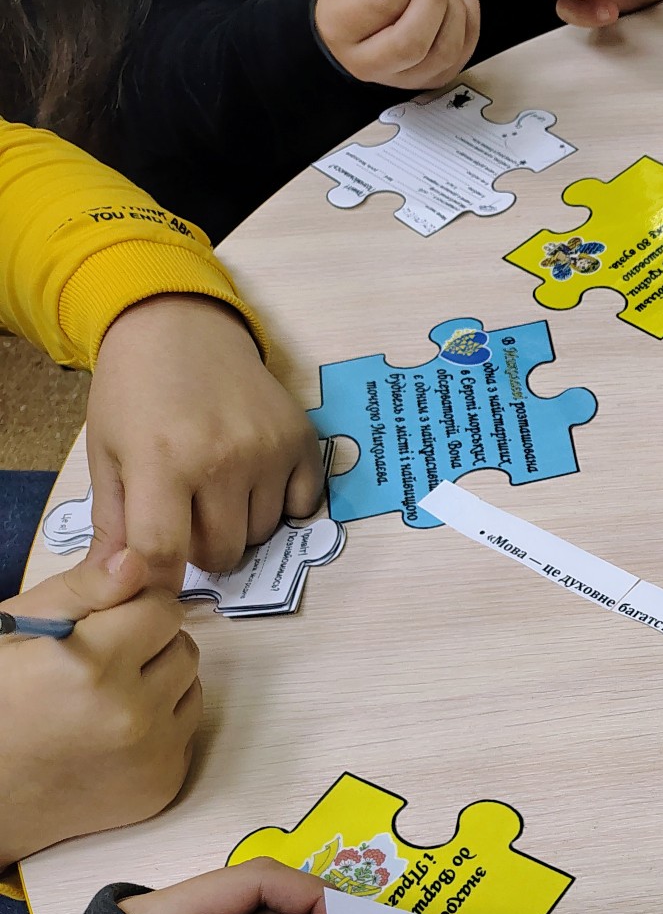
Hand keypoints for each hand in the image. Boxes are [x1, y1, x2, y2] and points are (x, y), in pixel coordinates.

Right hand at [0, 551, 200, 867]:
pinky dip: (161, 725)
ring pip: (193, 687)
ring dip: (161, 683)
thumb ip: (81, 591)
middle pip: (184, 647)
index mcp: (89, 665)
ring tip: (106, 697)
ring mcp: (151, 754)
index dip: (134, 609)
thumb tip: (136, 560)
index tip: (108, 623)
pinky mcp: (163, 785)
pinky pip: (187, 731)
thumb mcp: (15, 631)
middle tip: (101, 662)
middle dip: (151, 645)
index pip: (162, 609)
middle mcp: (130, 712)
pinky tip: (114, 732)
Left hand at [86, 294, 324, 579]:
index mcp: (162, 461)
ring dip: (240, 525)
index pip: (165, 551)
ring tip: (219, 488)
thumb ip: (116, 524)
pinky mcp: (303, 441)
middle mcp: (222, 458)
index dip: (159, 578)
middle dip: (203, 548)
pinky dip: (281, 506)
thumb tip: (117, 584)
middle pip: (222, 552)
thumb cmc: (134, 394)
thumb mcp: (108, 455)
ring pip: (263, 534)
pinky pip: (302, 506)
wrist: (182, 329)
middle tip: (188, 518)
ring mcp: (269, 450)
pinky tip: (256, 479)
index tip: (158, 580)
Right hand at [315, 0, 480, 87]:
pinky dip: (470, 20)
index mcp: (341, 22)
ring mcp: (402, 78)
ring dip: (456, 10)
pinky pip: (463, 55)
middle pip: (413, 38)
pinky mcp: (430, 80)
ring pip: (443, 52)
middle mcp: (368, 60)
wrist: (353, 26)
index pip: (383, 0)